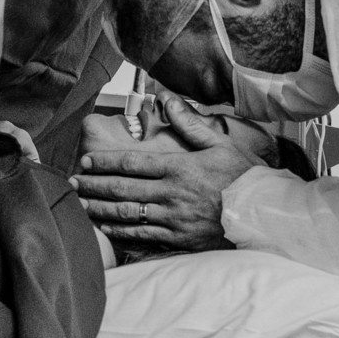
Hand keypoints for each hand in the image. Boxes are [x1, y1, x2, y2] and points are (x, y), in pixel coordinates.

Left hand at [72, 97, 261, 251]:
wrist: (266, 214)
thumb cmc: (244, 177)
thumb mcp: (221, 143)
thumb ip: (190, 123)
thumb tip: (168, 98)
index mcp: (179, 167)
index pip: (132, 162)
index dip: (104, 161)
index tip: (86, 160)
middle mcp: (171, 193)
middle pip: (122, 188)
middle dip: (93, 185)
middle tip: (72, 183)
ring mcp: (173, 218)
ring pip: (127, 213)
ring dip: (100, 209)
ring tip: (81, 205)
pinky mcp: (179, 238)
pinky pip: (143, 235)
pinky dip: (121, 232)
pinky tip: (107, 229)